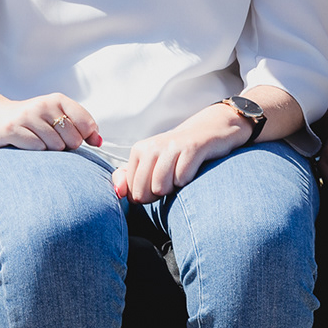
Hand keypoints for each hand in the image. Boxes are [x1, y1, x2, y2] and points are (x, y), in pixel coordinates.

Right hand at [0, 90, 101, 150]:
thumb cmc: (28, 121)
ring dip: (48, 150)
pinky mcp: (13, 128)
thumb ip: (78, 127)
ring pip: (56, 146)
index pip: (86, 123)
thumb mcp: (54, 117)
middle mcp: (44, 105)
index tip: (80, 140)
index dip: (86, 138)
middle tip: (50, 141)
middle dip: (66, 147)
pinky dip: (34, 151)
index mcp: (58, 100)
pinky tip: (25, 144)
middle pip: (73, 139)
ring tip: (36, 141)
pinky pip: (37, 149)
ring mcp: (28, 116)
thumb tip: (99, 141)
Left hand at [111, 103, 246, 202]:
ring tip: (180, 175)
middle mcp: (152, 146)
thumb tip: (117, 191)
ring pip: (161, 187)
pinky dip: (188, 181)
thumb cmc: (178, 154)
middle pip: (144, 192)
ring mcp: (171, 146)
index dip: (147, 196)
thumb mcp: (150, 164)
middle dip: (158, 196)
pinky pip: (182, 179)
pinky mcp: (192, 148)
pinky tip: (192, 169)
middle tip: (170, 181)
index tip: (158, 183)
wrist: (209, 132)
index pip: (132, 192)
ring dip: (174, 189)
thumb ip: (128, 178)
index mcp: (139, 150)